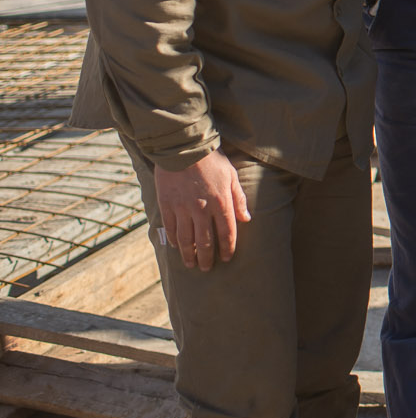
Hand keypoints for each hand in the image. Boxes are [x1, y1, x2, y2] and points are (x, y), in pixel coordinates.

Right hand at [153, 149, 250, 270]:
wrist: (183, 148)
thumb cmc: (212, 161)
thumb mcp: (231, 176)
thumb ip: (238, 199)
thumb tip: (246, 219)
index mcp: (221, 203)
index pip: (227, 233)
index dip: (227, 248)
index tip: (227, 258)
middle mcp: (202, 210)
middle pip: (204, 241)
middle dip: (206, 257)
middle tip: (206, 268)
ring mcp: (182, 209)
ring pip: (186, 239)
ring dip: (189, 254)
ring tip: (191, 264)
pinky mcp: (167, 205)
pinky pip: (170, 228)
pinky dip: (174, 240)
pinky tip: (177, 247)